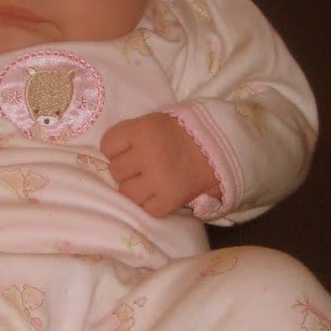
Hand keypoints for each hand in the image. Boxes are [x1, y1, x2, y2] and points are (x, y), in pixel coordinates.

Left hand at [101, 112, 217, 217]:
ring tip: (151, 181)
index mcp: (143, 130)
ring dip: (137, 189)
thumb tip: (111, 156)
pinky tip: (161, 193)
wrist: (222, 147)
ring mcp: (158, 179)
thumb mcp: (156, 121)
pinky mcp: (170, 200)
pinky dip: (152, 203)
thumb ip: (133, 135)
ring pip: (127, 193)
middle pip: (116, 171)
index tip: (130, 148)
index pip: (108, 145)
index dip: (116, 149)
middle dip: (128, 169)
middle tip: (144, 165)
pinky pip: (146, 208)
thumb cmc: (185, 132)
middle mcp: (147, 155)